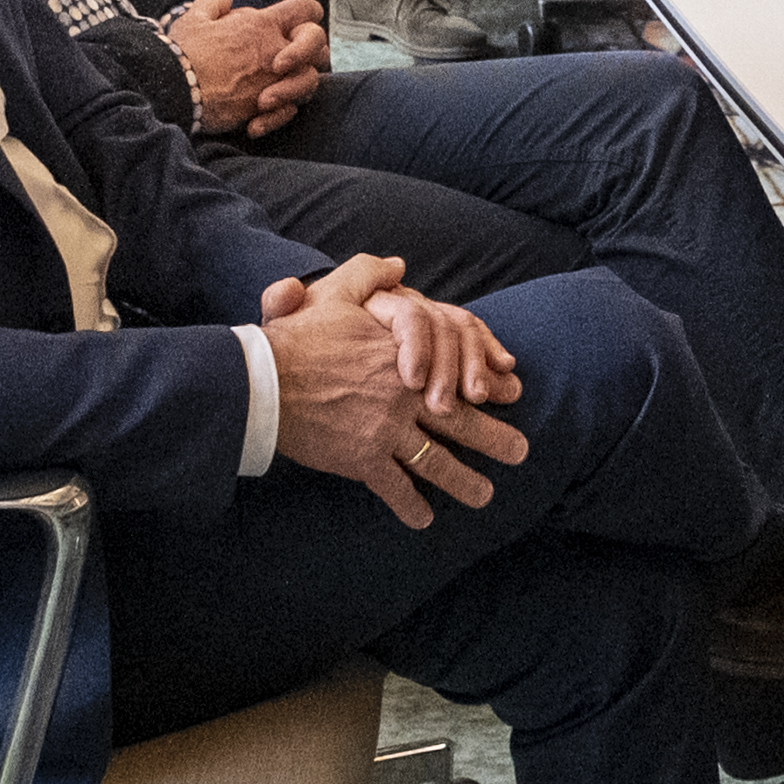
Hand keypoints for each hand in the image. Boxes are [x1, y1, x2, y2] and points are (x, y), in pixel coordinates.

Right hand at [162, 0, 331, 137]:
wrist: (173, 86)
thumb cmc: (182, 51)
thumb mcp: (194, 18)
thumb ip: (213, 5)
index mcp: (261, 24)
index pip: (305, 8)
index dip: (307, 15)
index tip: (293, 28)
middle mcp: (274, 49)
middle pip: (318, 42)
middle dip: (313, 50)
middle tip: (290, 62)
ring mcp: (273, 79)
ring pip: (310, 80)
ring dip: (295, 87)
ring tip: (267, 96)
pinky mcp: (264, 108)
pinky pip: (290, 111)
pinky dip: (279, 115)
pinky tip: (259, 115)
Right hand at [258, 254, 530, 530]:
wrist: (262, 381)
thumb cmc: (296, 338)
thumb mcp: (335, 294)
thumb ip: (368, 274)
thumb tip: (397, 264)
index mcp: (406, 358)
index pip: (458, 370)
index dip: (488, 383)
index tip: (511, 393)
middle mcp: (405, 397)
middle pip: (462, 422)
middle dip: (496, 439)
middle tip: (521, 452)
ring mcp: (386, 431)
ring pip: (437, 462)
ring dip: (464, 482)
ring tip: (485, 496)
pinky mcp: (362, 459)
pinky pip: (394, 488)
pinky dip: (410, 506)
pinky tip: (424, 520)